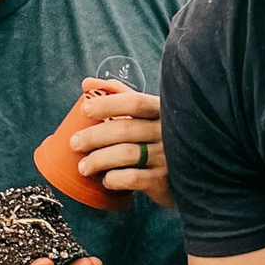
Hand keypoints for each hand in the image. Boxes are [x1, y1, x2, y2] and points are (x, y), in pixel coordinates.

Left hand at [70, 77, 173, 207]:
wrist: (189, 177)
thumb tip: (86, 83)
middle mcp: (167, 132)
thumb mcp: (145, 115)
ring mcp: (167, 157)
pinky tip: (106, 180)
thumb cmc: (158, 141)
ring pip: (126, 154)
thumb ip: (119, 96)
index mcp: (162, 111)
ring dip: (98, 160)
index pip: (134, 102)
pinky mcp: (164, 181)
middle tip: (75, 143)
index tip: (84, 110)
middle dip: (94, 136)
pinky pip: (133, 178)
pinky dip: (114, 179)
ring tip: (83, 167)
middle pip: (124, 129)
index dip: (107, 103)